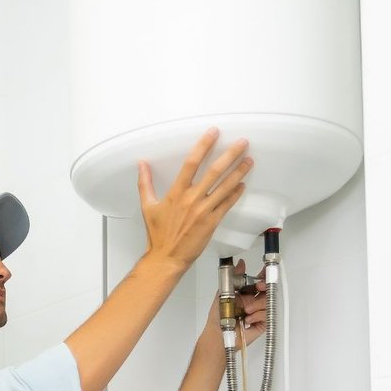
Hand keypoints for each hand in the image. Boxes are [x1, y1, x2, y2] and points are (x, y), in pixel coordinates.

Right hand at [138, 129, 252, 270]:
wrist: (166, 258)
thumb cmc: (157, 234)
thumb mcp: (148, 206)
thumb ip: (145, 183)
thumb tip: (141, 164)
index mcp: (176, 193)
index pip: (191, 163)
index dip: (203, 146)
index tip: (214, 133)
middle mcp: (191, 199)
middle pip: (214, 172)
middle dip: (230, 155)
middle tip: (242, 143)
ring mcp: (203, 211)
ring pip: (225, 187)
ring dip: (238, 172)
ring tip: (249, 160)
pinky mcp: (212, 222)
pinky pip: (227, 205)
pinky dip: (236, 194)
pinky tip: (243, 185)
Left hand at [204, 259, 267, 346]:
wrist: (219, 333)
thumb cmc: (219, 315)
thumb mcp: (225, 292)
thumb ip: (234, 277)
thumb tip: (241, 263)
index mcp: (245, 294)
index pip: (258, 283)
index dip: (263, 276)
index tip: (265, 271)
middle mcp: (253, 302)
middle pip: (266, 291)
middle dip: (264, 287)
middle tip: (259, 287)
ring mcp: (258, 313)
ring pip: (267, 302)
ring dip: (257, 305)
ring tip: (246, 311)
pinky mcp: (262, 324)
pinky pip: (267, 315)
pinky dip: (258, 316)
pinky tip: (248, 320)